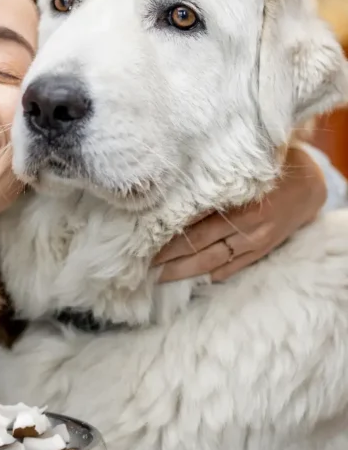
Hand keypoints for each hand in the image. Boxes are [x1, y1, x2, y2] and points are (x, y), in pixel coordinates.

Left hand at [154, 145, 326, 282]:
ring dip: (183, 271)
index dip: (166, 236)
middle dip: (167, 258)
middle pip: (197, 246)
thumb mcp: (239, 170)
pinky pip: (234, 267)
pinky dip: (214, 274)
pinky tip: (195, 281)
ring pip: (211, 261)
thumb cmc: (268, 169)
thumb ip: (210, 182)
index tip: (142, 243)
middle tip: (141, 266)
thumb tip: (171, 192)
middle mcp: (244, 224)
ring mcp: (253, 241)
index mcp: (236, 201)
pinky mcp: (261, 250)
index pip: (193, 224)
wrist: (309, 185)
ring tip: (158, 277)